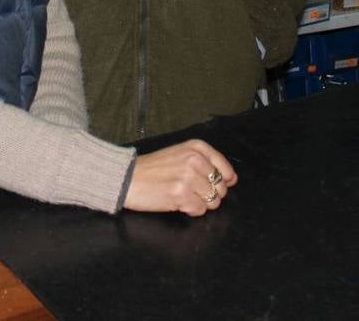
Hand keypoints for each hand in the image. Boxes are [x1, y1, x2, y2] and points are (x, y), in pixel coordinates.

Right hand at [122, 139, 236, 215]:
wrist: (127, 178)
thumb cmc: (152, 168)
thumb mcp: (179, 154)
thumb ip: (205, 162)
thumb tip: (231, 179)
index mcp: (195, 147)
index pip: (224, 167)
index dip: (224, 180)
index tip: (215, 184)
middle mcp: (194, 160)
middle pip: (220, 187)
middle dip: (210, 194)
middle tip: (192, 191)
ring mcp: (188, 178)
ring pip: (213, 200)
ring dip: (201, 203)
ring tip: (184, 197)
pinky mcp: (181, 195)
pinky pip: (200, 210)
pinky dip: (191, 210)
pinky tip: (178, 203)